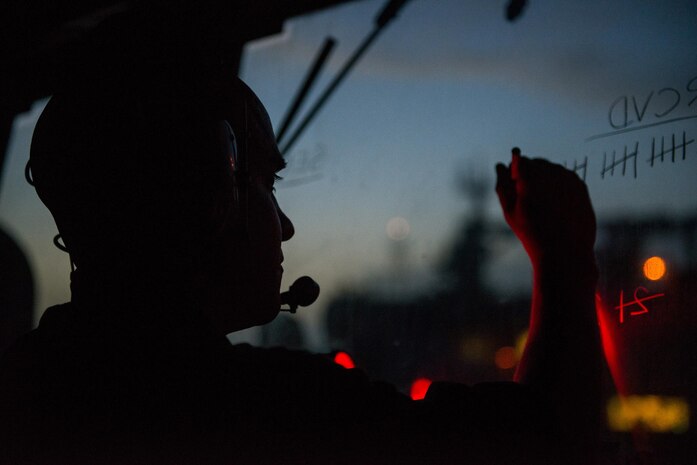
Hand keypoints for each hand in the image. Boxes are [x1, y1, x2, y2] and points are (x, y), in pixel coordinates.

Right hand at [495, 152, 595, 266]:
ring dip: (546, 181)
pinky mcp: (581, 185)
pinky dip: (560, 188)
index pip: (519, 159)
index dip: (515, 173)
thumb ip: (503, 185)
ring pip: (552, 170)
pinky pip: (566, 179)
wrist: (565, 251)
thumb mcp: (510, 211)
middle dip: (531, 175)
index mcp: (530, 175)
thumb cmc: (533, 232)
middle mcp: (551, 171)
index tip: (516, 189)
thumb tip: (500, 166)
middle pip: (536, 163)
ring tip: (544, 207)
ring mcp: (568, 177)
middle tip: (529, 201)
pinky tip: (557, 207)